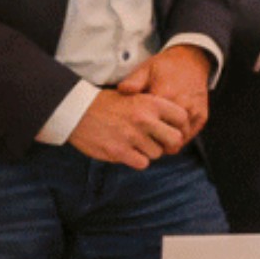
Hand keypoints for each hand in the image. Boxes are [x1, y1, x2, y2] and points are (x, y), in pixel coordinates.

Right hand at [67, 90, 188, 168]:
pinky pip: (142, 163)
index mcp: (151, 102)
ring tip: (136, 143)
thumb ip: (156, 109)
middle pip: (175, 139)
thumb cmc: (108, 104)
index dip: (180, 126)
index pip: (182, 117)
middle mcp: (144, 119)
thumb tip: (177, 126)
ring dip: (149, 151)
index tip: (172, 129)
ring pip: (157, 153)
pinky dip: (137, 160)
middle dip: (168, 143)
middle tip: (158, 142)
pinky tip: (128, 151)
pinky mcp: (119, 151)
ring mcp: (132, 136)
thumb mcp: (135, 95)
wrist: (77, 110)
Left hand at [119, 43, 210, 145]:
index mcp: (166, 94)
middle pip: (166, 136)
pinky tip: (167, 131)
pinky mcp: (202, 116)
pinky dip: (178, 137)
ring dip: (167, 141)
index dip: (140, 132)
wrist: (192, 60)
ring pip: (179, 139)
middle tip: (142, 139)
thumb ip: (133, 82)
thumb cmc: (165, 66)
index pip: (152, 125)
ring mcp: (195, 112)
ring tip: (154, 136)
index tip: (132, 133)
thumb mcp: (145, 69)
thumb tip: (122, 91)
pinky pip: (189, 135)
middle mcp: (183, 105)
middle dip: (154, 140)